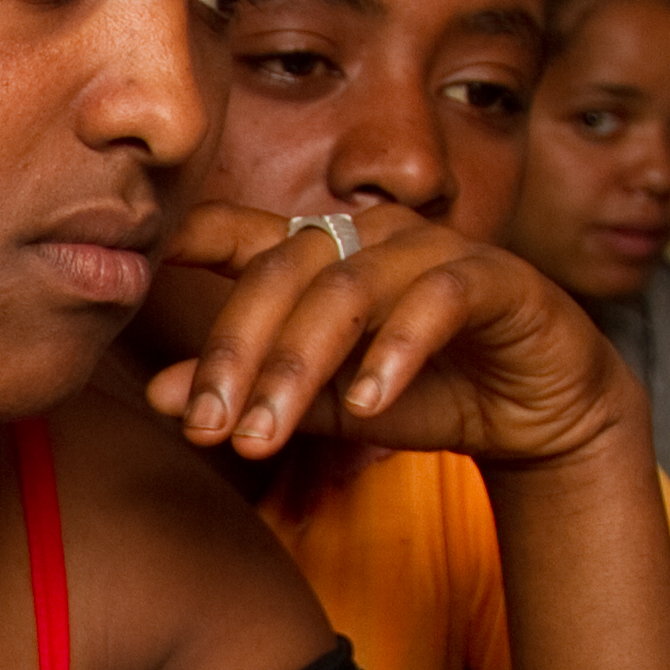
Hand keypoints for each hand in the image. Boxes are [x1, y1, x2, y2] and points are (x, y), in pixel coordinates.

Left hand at [155, 205, 641, 476]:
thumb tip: (163, 398)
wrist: (542, 412)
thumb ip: (255, 397)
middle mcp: (371, 236)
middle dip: (235, 354)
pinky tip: (365, 402)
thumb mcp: (327, 405)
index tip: (127, 268)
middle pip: (280, 272)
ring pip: (347, 290)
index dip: (184, 237)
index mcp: (322, 254)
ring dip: (298, 367)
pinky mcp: (494, 277)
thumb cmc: (426, 395)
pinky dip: (394, 353)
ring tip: (263, 436)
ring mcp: (433, 249)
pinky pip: (435, 301)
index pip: (240, 233)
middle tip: (202, 423)